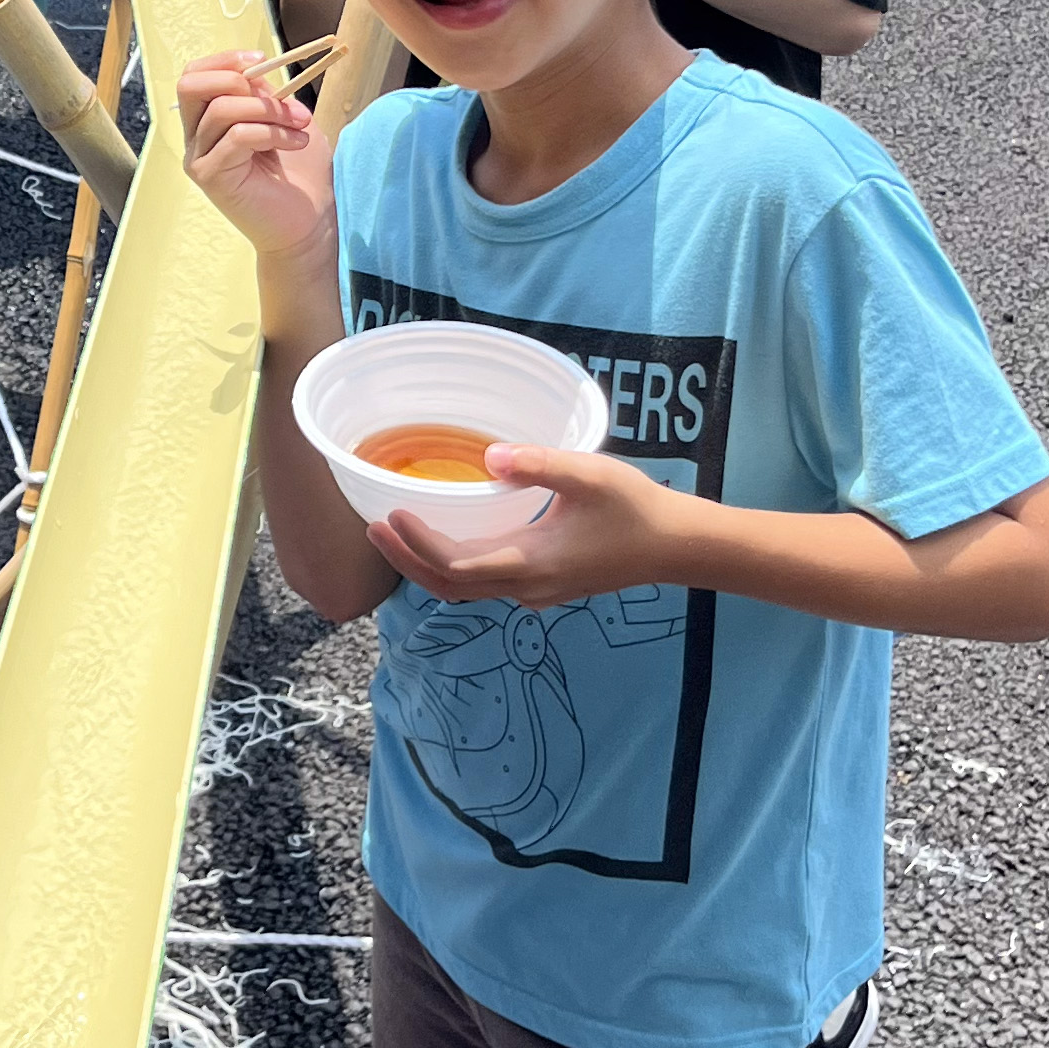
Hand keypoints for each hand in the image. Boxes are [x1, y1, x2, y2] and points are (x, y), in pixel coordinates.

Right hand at [177, 51, 336, 270]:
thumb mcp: (284, 119)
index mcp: (209, 120)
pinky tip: (296, 142)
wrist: (309, 222)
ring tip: (300, 124)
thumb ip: (265, 94)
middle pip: (190, 85)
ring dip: (269, 110)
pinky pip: (237, 137)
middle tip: (274, 95)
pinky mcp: (210, 177)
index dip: (224, 60)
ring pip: (222, 109)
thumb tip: (256, 73)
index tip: (261, 60)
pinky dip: (272, 132)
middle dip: (235, 78)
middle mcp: (196, 138)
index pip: (195, 75)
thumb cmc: (299, 174)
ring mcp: (200, 158)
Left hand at [367, 445, 685, 612]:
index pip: (455, 565)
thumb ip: (540, 463)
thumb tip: (490, 456)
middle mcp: (526, 587)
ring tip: (395, 533)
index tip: (389, 515)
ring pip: (465, 591)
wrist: (675, 547)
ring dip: (426, 566)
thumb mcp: (589, 474)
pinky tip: (443, 539)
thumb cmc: (635, 508)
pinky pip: (484, 584)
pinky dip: (452, 567)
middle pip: (449, 587)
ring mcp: (534, 591)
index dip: (417, 545)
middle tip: (373, 527)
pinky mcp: (542, 586)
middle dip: (407, 560)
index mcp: (531, 563)